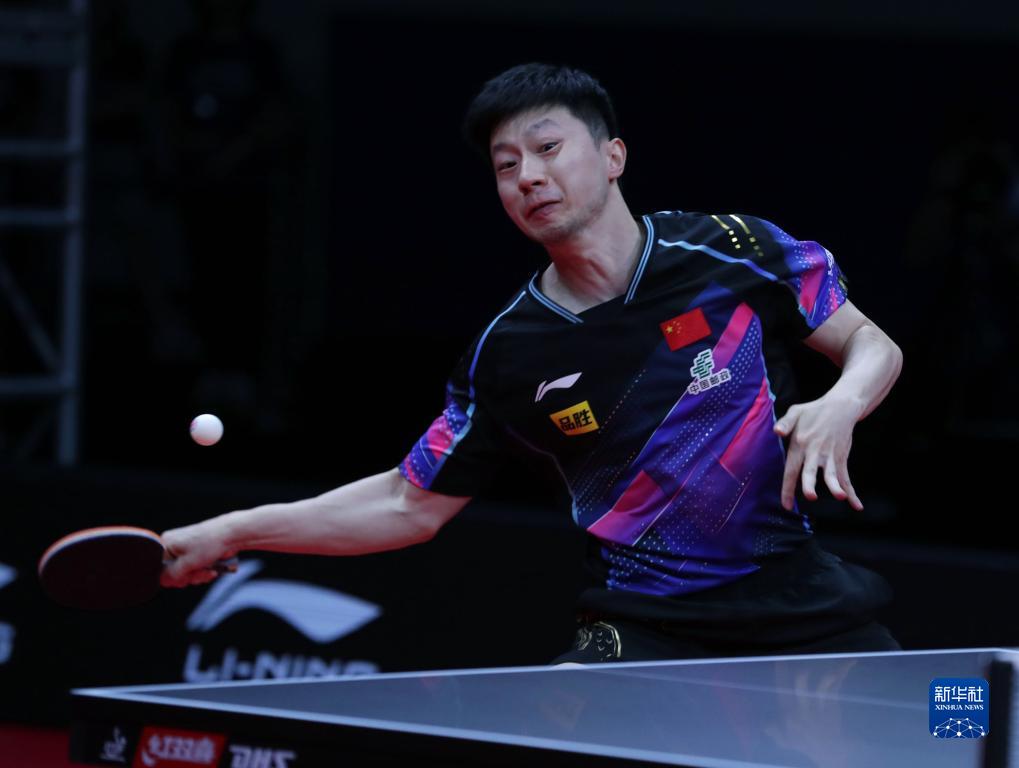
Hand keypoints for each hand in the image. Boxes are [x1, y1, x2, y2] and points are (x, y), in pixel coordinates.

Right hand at [160, 519, 236, 587]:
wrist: (233, 534)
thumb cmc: (209, 544)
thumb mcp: (187, 564)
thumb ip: (171, 575)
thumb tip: (162, 581)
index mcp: (166, 543)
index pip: (160, 569)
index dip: (173, 578)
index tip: (185, 578)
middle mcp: (174, 545)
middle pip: (174, 573)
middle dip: (189, 577)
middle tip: (200, 573)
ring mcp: (186, 550)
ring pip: (186, 573)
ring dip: (199, 576)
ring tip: (209, 571)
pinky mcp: (198, 553)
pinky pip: (196, 570)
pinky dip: (204, 572)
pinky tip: (213, 570)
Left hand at [774, 395, 864, 511]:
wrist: (840, 407)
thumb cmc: (813, 412)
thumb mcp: (795, 412)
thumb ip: (785, 423)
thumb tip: (777, 431)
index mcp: (800, 444)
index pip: (791, 469)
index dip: (787, 487)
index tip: (786, 504)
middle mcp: (815, 452)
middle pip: (811, 471)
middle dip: (810, 484)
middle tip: (810, 496)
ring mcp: (830, 456)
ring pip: (832, 474)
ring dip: (836, 486)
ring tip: (840, 496)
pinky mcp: (841, 458)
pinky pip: (846, 478)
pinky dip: (852, 492)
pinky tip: (856, 506)